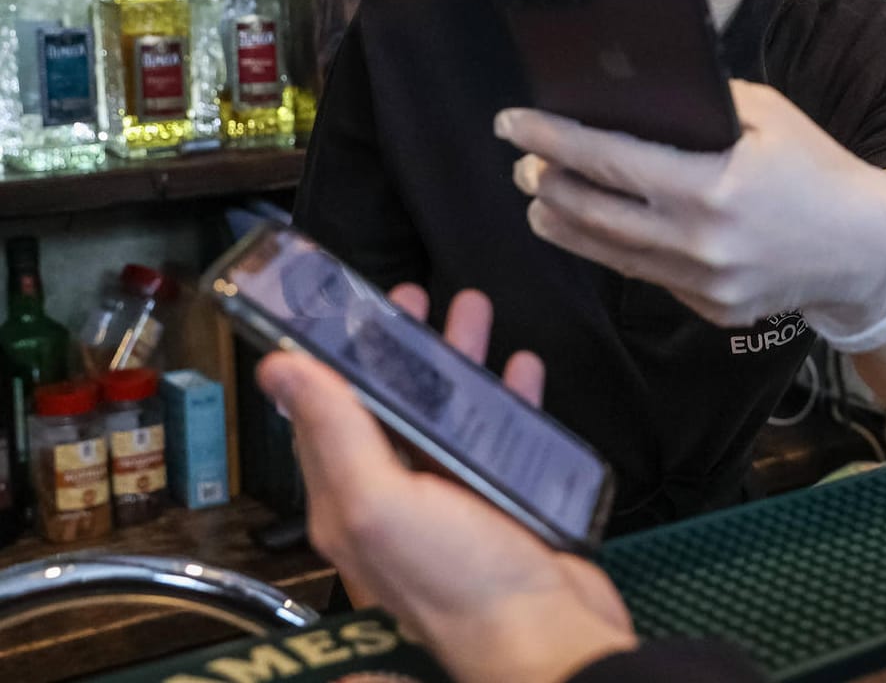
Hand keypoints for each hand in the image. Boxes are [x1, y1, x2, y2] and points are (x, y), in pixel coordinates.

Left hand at [257, 287, 634, 682]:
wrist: (548, 642)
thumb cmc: (463, 588)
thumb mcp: (382, 504)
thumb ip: (336, 433)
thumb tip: (281, 369)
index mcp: (352, 502)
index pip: (325, 415)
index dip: (332, 355)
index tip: (343, 305)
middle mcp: (398, 503)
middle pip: (392, 408)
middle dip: (401, 349)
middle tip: (413, 298)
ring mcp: (455, 505)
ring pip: (449, 416)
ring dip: (458, 363)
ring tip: (473, 312)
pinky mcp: (507, 507)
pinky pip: (503, 440)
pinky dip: (509, 400)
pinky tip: (521, 370)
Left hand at [496, 79, 885, 350]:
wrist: (868, 250)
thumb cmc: (819, 170)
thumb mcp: (767, 114)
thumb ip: (701, 103)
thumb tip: (634, 96)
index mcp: (711, 185)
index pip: (605, 158)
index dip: (549, 138)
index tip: (511, 123)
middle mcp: (699, 241)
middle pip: (590, 212)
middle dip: (545, 182)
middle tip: (521, 162)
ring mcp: (702, 284)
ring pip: (607, 252)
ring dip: (563, 223)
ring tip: (540, 199)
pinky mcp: (709, 309)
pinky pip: (646, 275)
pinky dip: (614, 249)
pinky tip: (596, 230)